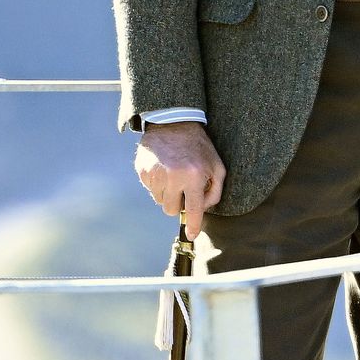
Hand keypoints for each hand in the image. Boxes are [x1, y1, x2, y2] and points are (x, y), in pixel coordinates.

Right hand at [134, 121, 225, 238]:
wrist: (174, 124)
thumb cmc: (200, 147)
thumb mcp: (217, 166)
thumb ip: (214, 191)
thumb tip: (202, 210)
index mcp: (194, 176)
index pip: (194, 209)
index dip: (194, 225)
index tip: (192, 235)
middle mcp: (173, 177)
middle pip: (172, 210)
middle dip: (179, 203)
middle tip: (184, 188)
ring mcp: (155, 174)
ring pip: (160, 201)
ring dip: (168, 194)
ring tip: (174, 175)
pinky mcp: (142, 170)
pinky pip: (150, 189)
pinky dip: (157, 184)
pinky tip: (164, 169)